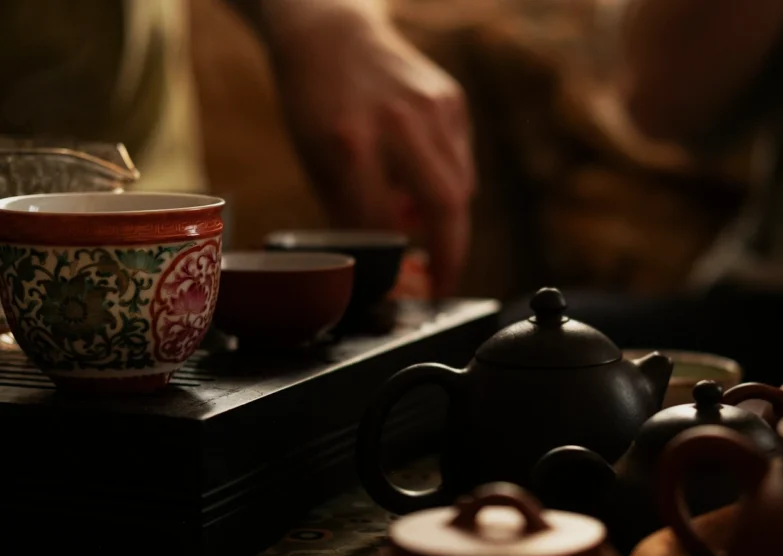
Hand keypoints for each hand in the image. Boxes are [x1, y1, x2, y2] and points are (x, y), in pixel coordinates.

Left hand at [259, 0, 473, 296]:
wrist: (331, 33)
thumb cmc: (317, 104)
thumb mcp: (317, 163)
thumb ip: (352, 214)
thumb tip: (384, 265)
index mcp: (351, 145)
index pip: (385, 225)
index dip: (398, 265)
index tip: (407, 291)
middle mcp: (399, 124)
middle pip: (447, 208)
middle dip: (452, 257)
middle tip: (444, 283)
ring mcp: (433, 109)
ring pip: (461, 188)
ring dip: (447, 218)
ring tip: (415, 218)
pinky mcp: (452, 100)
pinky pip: (462, 162)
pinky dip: (447, 182)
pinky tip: (419, 175)